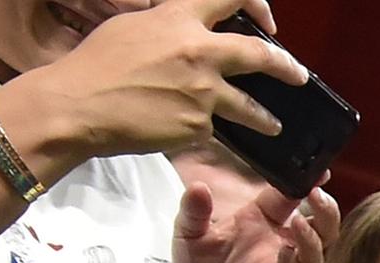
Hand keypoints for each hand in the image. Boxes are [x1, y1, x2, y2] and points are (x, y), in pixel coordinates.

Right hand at [16, 0, 302, 162]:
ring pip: (250, 106)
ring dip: (265, 118)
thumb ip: (167, 27)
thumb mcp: (132, 28)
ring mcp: (203, 91)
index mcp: (178, 19)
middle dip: (286, 67)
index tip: (269, 22)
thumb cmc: (96, 65)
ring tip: (273, 125)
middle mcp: (198, 52)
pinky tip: (196, 132)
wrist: (80, 106)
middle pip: (259, 54)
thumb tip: (185, 31)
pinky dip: (208, 130)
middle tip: (298, 75)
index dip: (257, 5)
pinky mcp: (199, 125)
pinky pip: (213, 128)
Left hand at [172, 158, 333, 262]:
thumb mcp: (188, 233)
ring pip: (315, 254)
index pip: (290, 197)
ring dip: (311, 237)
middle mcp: (279, 244)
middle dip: (325, 210)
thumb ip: (193, 210)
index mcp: (262, 222)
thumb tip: (198, 186)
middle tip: (317, 193)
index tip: (318, 170)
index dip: (305, 182)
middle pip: (320, 227)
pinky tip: (286, 252)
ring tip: (297, 220)